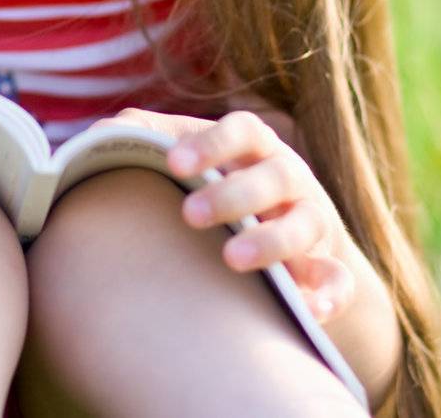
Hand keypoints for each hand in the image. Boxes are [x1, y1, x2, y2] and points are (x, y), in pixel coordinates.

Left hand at [91, 107, 354, 324]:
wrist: (289, 242)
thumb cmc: (220, 191)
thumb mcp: (194, 162)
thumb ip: (150, 141)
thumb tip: (102, 132)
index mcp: (256, 149)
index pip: (243, 130)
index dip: (212, 143)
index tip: (172, 162)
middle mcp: (291, 179)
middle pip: (276, 175)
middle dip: (235, 193)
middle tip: (189, 214)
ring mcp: (313, 224)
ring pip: (305, 225)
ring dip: (272, 240)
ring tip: (231, 260)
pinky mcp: (328, 269)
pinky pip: (338, 282)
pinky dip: (329, 294)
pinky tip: (307, 310)